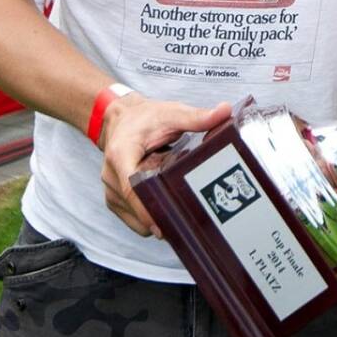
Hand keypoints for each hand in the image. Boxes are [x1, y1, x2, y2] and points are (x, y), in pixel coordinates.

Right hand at [98, 95, 230, 236]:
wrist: (122, 121)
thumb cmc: (145, 118)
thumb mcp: (171, 113)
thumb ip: (196, 117)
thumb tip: (225, 111)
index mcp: (121, 154)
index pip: (131, 188)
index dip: (147, 208)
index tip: (165, 224)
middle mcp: (111, 176)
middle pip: (137, 208)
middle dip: (163, 216)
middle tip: (190, 219)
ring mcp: (112, 192)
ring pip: (137, 219)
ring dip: (158, 217)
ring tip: (180, 204)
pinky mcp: (117, 202)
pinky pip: (136, 220)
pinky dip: (152, 217)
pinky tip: (168, 204)